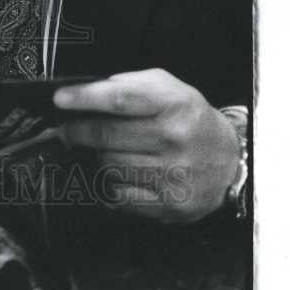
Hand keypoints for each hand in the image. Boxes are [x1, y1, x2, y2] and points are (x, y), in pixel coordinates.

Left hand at [54, 68, 240, 222]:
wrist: (229, 160)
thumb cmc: (189, 118)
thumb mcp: (167, 88)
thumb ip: (129, 84)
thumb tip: (88, 90)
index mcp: (172, 104)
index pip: (119, 98)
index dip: (84, 98)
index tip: (60, 99)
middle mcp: (174, 139)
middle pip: (107, 135)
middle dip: (77, 131)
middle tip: (66, 128)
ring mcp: (172, 174)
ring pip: (109, 165)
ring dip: (98, 156)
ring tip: (106, 149)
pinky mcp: (169, 204)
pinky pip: (120, 193)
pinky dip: (113, 182)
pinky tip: (122, 171)